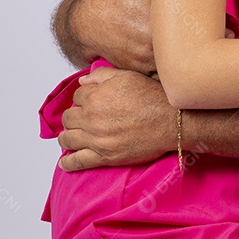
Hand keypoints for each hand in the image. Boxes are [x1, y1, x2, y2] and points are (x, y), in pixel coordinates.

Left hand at [57, 66, 175, 170]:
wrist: (171, 121)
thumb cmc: (153, 98)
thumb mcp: (129, 76)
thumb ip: (102, 75)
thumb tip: (83, 80)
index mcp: (96, 96)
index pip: (76, 96)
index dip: (84, 98)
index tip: (90, 102)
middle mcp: (92, 118)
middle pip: (68, 118)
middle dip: (73, 117)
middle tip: (81, 119)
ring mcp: (96, 139)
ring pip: (67, 139)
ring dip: (67, 137)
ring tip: (72, 137)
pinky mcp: (104, 157)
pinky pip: (77, 162)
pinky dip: (68, 163)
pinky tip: (66, 162)